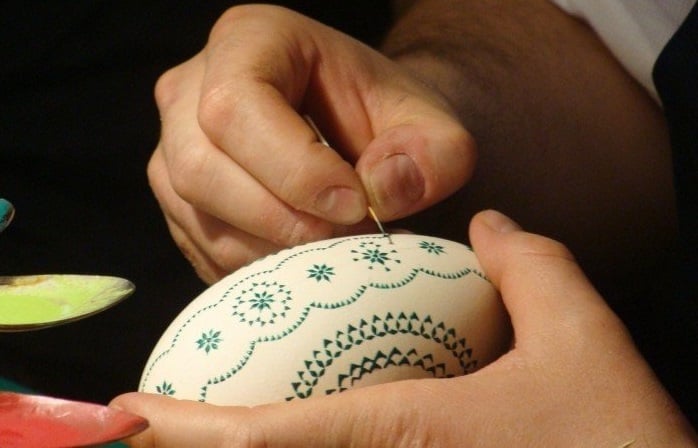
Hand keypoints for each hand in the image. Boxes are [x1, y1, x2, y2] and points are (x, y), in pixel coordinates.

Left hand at [112, 210, 695, 446]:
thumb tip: (486, 225)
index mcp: (406, 433)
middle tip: (148, 419)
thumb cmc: (620, 441)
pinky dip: (304, 447)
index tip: (131, 413)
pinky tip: (298, 429)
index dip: (189, 428)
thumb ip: (530, 263)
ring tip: (204, 422)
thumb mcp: (583, 334)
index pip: (269, 436)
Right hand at [148, 4, 474, 282]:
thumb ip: (433, 155)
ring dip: (268, 248)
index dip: (292, 167)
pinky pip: (201, 246)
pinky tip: (302, 259)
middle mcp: (192, 90)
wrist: (362, 134)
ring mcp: (173, 146)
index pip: (237, 105)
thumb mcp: (431, 125)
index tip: (353, 205)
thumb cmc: (387, 120)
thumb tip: (383, 190)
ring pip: (195, 213)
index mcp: (248, 41)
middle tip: (345, 237)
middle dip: (280, 218)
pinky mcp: (177, 198)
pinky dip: (254, 266)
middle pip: (201, 167)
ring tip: (330, 251)